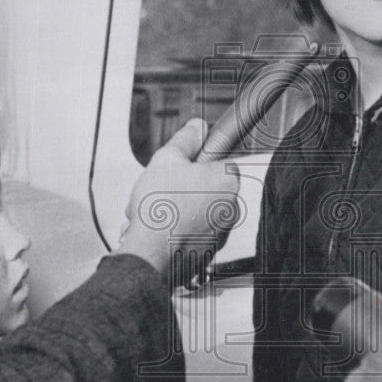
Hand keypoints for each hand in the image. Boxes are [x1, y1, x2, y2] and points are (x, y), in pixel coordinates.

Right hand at [117, 119, 240, 274]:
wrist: (150, 253)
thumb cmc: (160, 208)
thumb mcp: (167, 158)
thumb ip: (186, 140)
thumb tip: (197, 127)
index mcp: (228, 181)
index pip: (218, 162)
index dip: (195, 163)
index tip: (180, 166)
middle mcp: (231, 208)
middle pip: (204, 189)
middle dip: (180, 188)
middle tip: (160, 189)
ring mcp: (220, 233)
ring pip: (195, 212)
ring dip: (174, 209)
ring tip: (152, 212)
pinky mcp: (206, 252)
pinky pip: (190, 234)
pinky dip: (174, 230)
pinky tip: (155, 229)